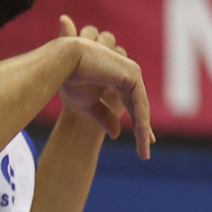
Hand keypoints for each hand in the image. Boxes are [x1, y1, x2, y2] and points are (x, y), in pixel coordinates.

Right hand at [55, 16, 152, 157]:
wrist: (64, 62)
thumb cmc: (72, 80)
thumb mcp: (89, 104)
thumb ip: (104, 117)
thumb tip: (117, 135)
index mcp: (119, 79)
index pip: (132, 104)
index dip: (137, 123)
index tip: (144, 141)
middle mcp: (129, 74)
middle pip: (139, 106)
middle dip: (144, 128)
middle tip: (146, 149)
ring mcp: (133, 72)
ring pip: (141, 106)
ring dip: (143, 128)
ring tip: (144, 146)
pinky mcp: (132, 74)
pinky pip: (139, 102)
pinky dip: (141, 119)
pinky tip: (141, 134)